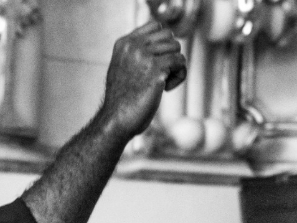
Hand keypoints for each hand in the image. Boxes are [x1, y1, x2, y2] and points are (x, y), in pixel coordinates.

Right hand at [101, 21, 186, 138]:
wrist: (115, 121)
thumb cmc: (121, 102)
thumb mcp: (122, 70)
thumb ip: (136, 54)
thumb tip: (163, 45)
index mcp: (123, 44)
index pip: (156, 27)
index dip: (162, 45)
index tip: (153, 65)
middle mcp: (133, 46)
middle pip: (169, 37)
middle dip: (169, 56)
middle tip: (159, 76)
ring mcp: (144, 56)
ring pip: (176, 49)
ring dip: (174, 67)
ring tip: (162, 85)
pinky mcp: (157, 69)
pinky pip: (180, 63)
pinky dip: (178, 77)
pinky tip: (165, 89)